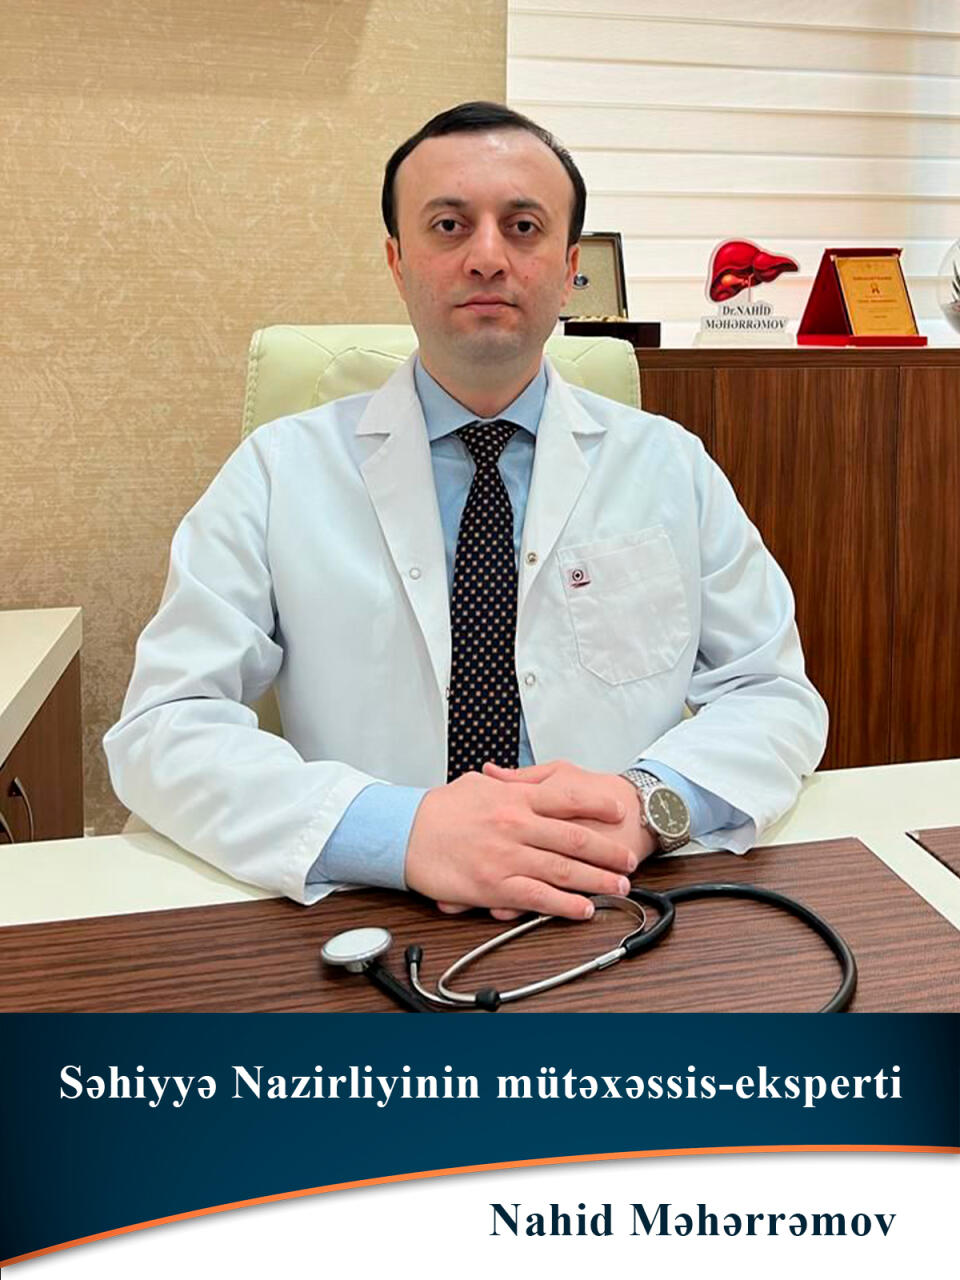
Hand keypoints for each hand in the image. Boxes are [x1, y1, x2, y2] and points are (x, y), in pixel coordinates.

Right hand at [405, 769, 638, 921]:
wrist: (405, 832)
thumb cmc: (438, 810)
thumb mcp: (476, 784)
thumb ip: (506, 782)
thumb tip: (520, 779)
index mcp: (514, 798)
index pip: (566, 797)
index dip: (597, 804)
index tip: (619, 810)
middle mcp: (516, 825)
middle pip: (574, 838)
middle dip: (607, 851)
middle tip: (628, 860)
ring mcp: (508, 857)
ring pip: (563, 870)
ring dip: (596, 881)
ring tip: (618, 888)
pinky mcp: (496, 886)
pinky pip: (538, 898)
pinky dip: (565, 905)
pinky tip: (582, 909)